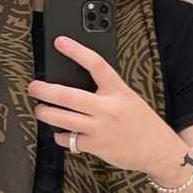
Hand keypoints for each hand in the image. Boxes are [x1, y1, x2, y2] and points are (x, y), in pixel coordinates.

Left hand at [28, 37, 175, 172]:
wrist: (158, 150)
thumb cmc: (141, 122)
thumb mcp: (128, 98)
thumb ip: (106, 91)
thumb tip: (75, 84)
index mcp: (118, 90)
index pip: (96, 64)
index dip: (76, 51)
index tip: (60, 42)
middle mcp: (108, 108)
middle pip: (69, 96)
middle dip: (45, 90)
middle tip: (34, 87)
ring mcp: (101, 128)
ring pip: (63, 119)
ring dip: (46, 113)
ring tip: (40, 110)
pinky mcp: (96, 145)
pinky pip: (70, 140)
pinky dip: (61, 136)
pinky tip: (61, 133)